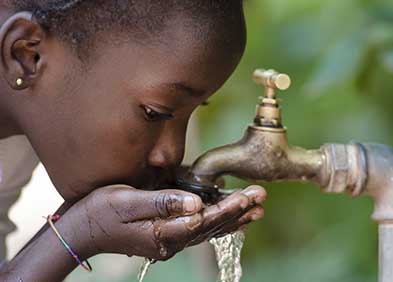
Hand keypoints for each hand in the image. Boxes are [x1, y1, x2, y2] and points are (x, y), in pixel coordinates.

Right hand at [68, 185, 265, 260]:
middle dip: (237, 211)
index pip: (205, 220)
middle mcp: (170, 240)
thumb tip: (197, 204)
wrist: (81, 230)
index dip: (229, 207)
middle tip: (260, 198)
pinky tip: (225, 212)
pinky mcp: (164, 234)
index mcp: (163, 232)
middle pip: (211, 226)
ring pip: (207, 229)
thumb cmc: (100, 212)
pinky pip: (197, 229)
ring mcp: (168, 240)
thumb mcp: (127, 202)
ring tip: (254, 209)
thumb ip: (162, 203)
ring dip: (231, 217)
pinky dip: (215, 220)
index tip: (250, 196)